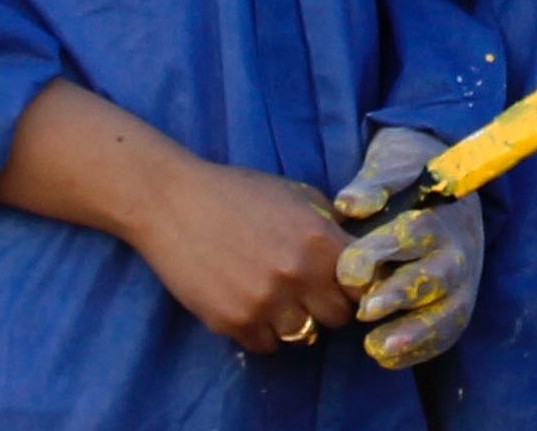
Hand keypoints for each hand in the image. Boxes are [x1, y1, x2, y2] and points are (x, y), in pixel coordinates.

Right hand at [119, 154, 356, 354]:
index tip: (344, 284)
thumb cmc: (236, 192)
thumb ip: (330, 224)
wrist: (172, 203)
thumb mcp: (295, 194)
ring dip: (293, 320)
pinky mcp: (233, 323)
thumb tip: (360, 251)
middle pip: (338, 317)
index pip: (364, 286)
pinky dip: (262, 331)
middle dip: (326, 305)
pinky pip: (266, 345)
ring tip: (273, 296)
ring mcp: (265, 303)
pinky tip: (249, 304)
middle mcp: (298, 275)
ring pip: (303, 335)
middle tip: (306, 291)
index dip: (355, 286)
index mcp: (320, 241)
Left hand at [332, 126, 483, 370]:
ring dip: (413, 332)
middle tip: (365, 310)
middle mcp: (457, 251)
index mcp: (440, 215)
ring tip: (375, 347)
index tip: (350, 270)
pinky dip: (419, 349)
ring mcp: (462, 283)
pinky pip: (446, 334)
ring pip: (447, 313)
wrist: (448, 188)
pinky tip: (384, 356)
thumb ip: (373, 184)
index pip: (415, 234)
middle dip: (399, 296)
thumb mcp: (392, 167)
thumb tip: (350, 204)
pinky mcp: (458, 306)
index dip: (383, 252)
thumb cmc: (408, 179)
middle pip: (434, 278)